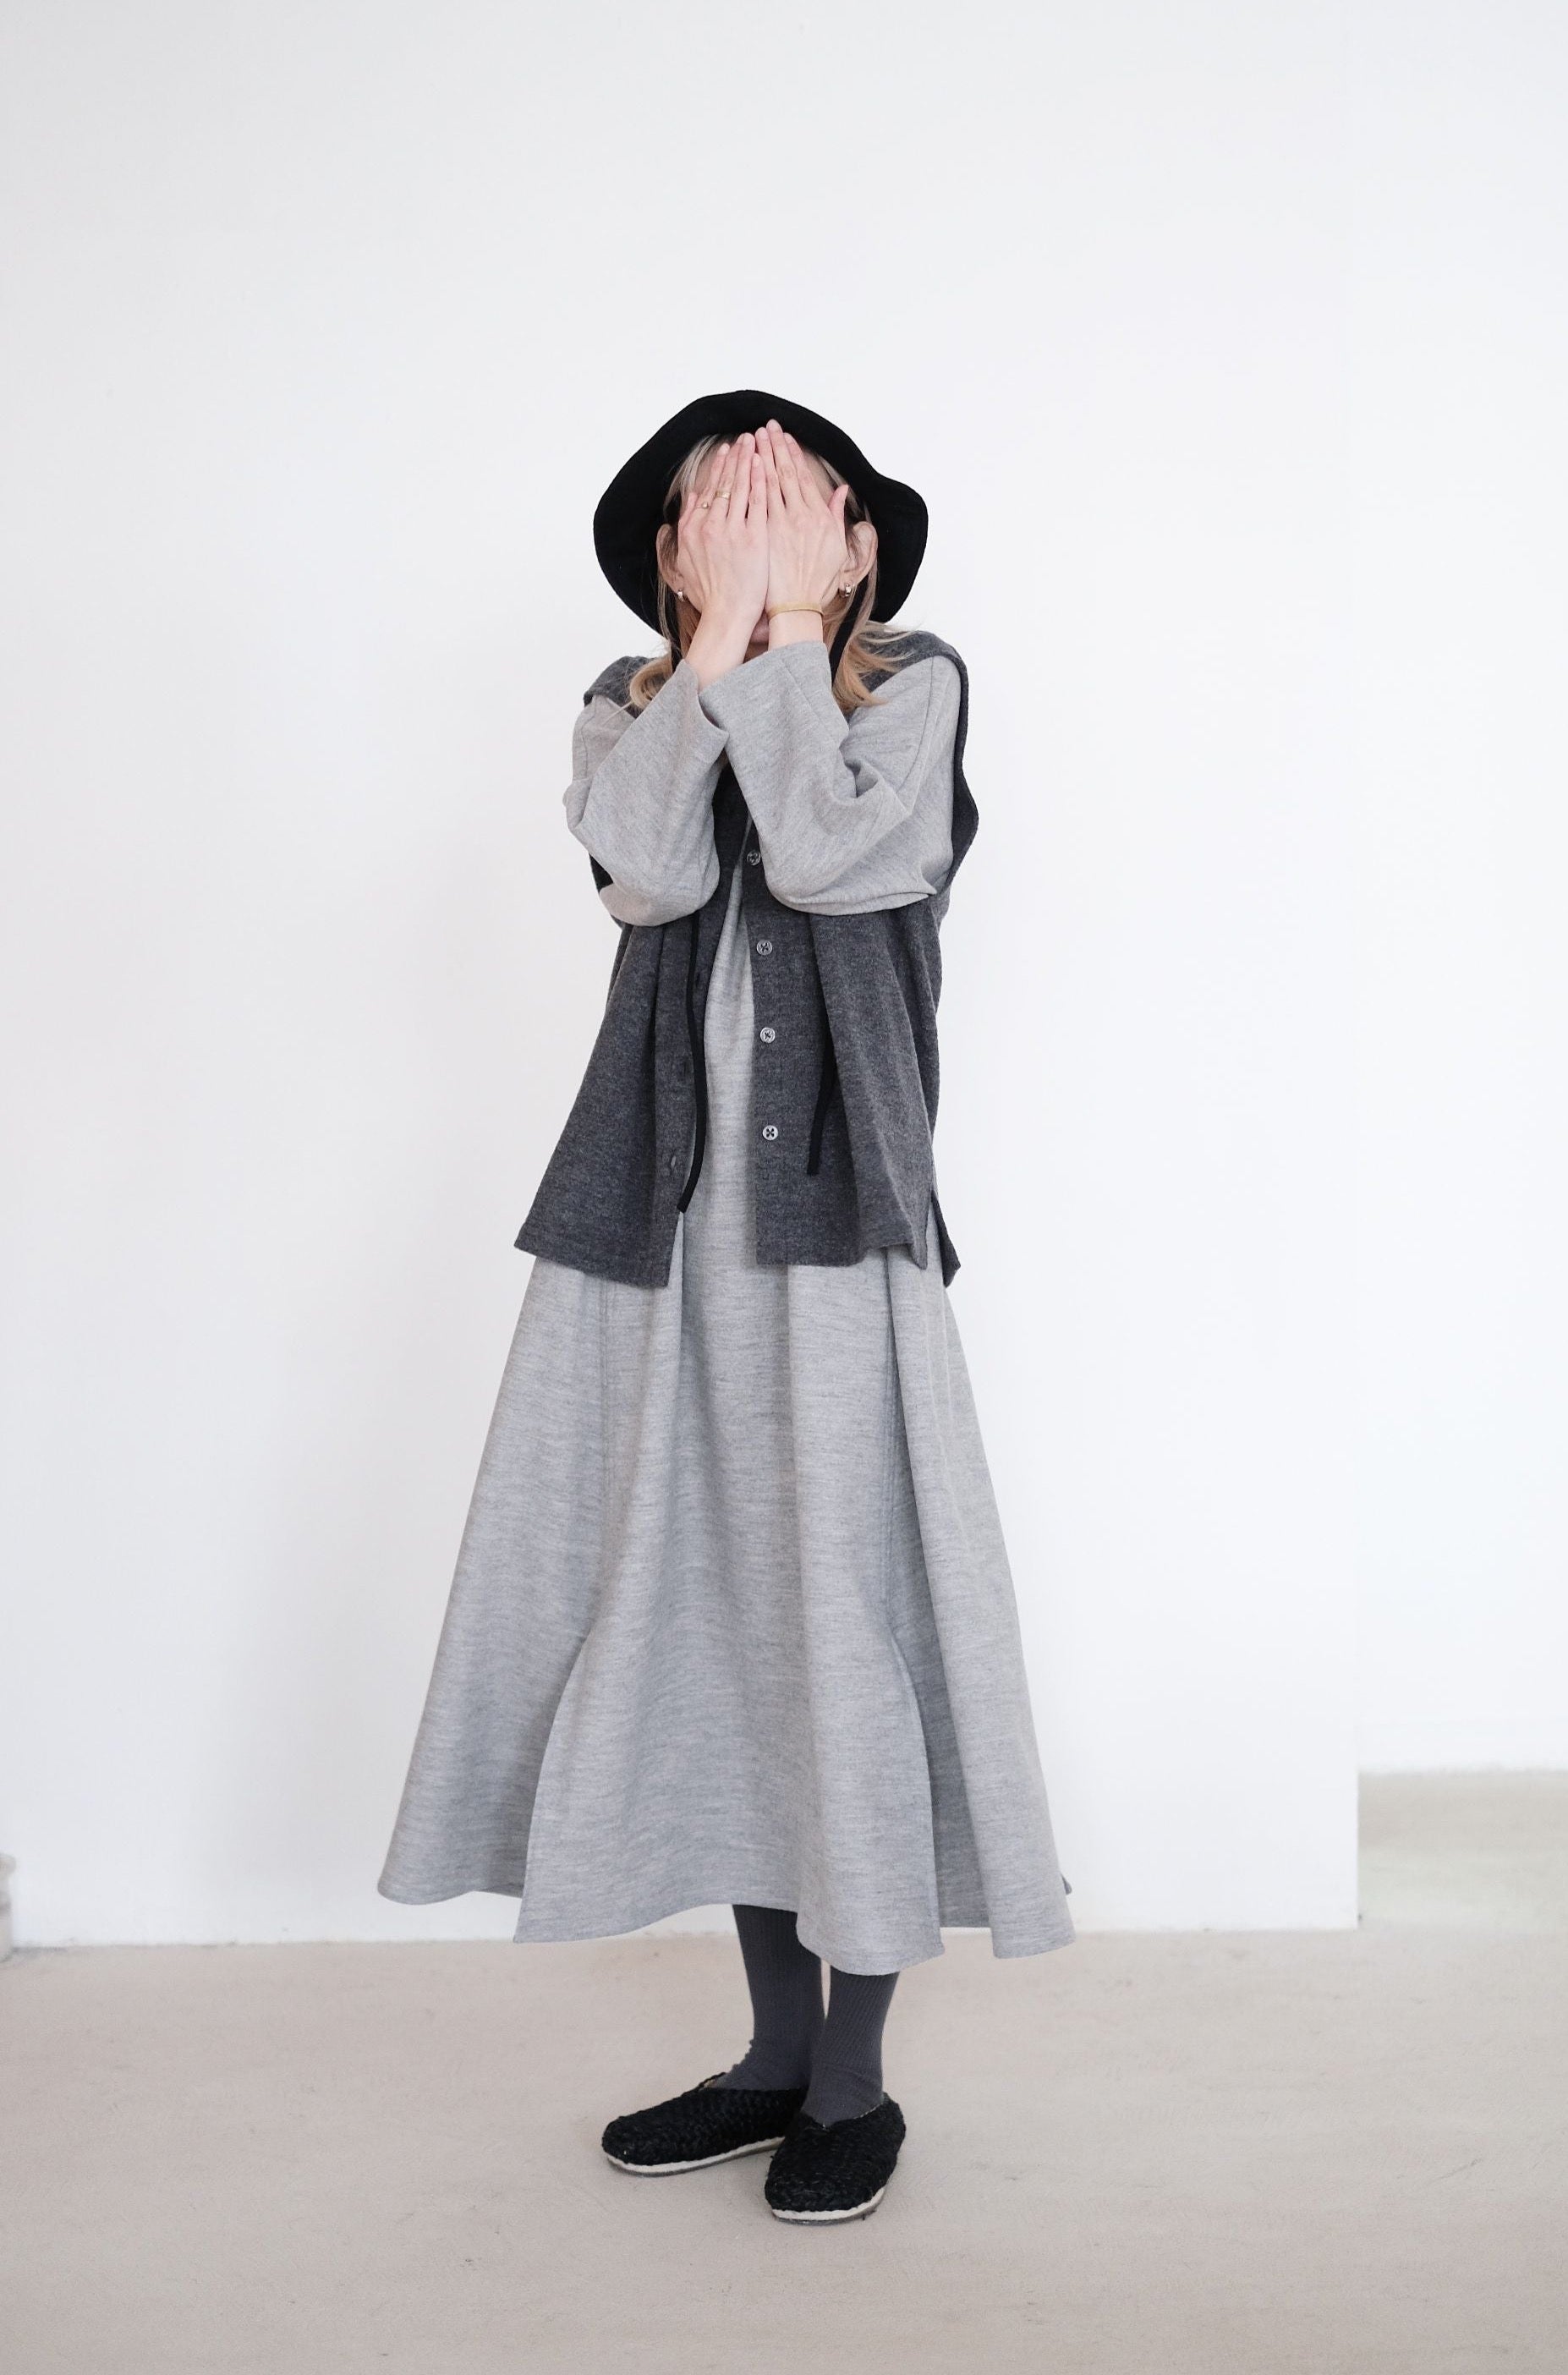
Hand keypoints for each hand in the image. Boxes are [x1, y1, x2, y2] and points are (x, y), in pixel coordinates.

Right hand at [673, 435, 768, 684]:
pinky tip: (764, 464)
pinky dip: (759, 480)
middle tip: (745, 438)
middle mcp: (709, 524)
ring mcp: (731, 529)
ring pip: (740, 486)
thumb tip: (688, 507)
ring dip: (748, 460)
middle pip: (724, 482)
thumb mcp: (686, 561)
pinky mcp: (751, 537)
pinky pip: (756, 502)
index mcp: (692, 529)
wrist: (725, 616)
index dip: (718, 468)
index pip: (707, 490)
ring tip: (757, 442)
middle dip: (735, 457)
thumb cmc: (709, 595)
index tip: (726, 452)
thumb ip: (685, 530)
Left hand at [757, 423, 849, 633]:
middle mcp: (801, 516)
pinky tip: (743, 466)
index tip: (785, 437)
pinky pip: (755, 502)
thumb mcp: (836, 548)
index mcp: (819, 517)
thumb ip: (836, 515)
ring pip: (768, 483)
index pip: (802, 477)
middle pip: (784, 473)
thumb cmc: (816, 582)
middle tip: (766, 427)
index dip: (792, 454)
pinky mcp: (764, 534)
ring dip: (760, 458)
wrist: (796, 607)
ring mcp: (781, 524)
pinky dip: (750, 482)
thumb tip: (841, 491)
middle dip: (775, 447)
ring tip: (752, 439)